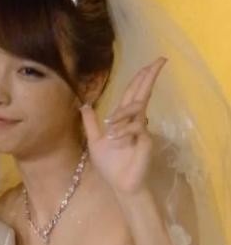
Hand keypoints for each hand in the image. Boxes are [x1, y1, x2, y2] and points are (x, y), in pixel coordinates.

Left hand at [80, 58, 166, 198]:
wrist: (120, 184)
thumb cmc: (109, 164)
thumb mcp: (95, 141)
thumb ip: (90, 123)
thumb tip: (84, 105)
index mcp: (123, 119)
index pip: (132, 94)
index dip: (140, 79)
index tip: (149, 64)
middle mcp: (135, 121)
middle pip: (142, 94)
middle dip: (149, 77)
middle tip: (159, 61)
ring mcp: (142, 130)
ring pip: (136, 109)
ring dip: (122, 113)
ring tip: (111, 128)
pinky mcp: (146, 141)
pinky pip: (136, 127)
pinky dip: (124, 130)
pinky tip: (116, 139)